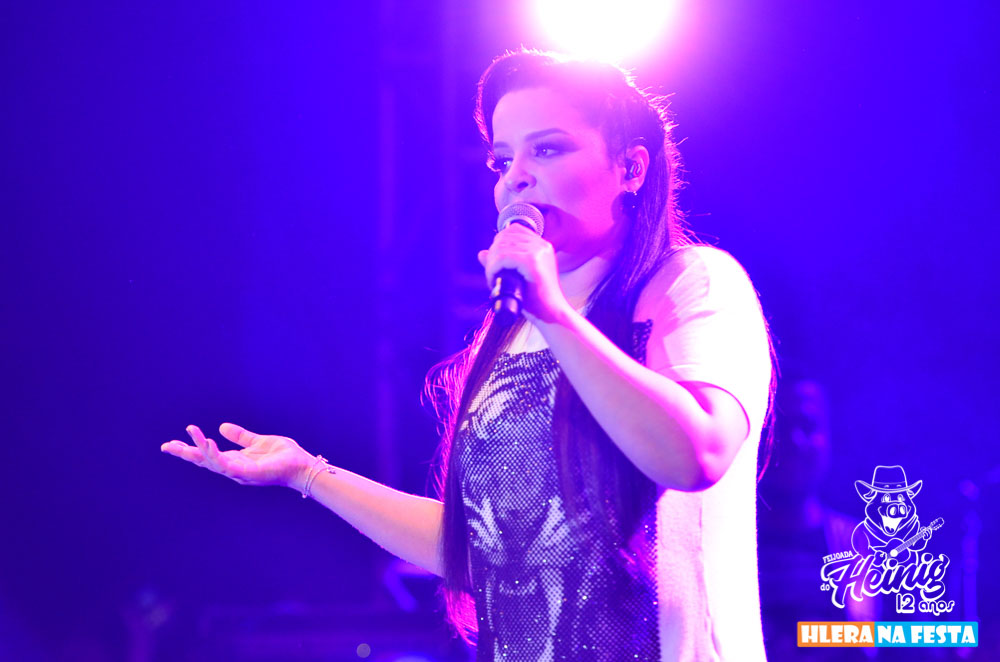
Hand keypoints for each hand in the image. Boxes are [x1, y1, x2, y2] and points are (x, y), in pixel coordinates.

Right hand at [161, 423, 311, 489]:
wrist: (303, 466)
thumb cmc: (284, 456)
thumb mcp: (258, 441)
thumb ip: (241, 436)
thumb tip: (222, 426)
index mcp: (235, 460)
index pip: (207, 455)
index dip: (190, 449)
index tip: (172, 443)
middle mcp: (234, 469)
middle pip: (204, 461)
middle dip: (185, 454)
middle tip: (166, 446)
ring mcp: (240, 472)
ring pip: (212, 461)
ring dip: (200, 447)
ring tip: (191, 431)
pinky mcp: (248, 473)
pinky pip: (227, 464)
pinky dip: (216, 454)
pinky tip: (209, 442)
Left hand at [477, 224, 568, 323]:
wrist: (551, 315)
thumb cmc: (536, 300)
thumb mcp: (517, 277)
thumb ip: (501, 263)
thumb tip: (481, 253)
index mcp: (542, 246)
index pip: (514, 230)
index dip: (499, 243)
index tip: (496, 262)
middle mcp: (542, 245)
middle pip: (505, 236)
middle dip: (493, 254)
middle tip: (492, 274)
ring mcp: (538, 252)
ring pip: (502, 248)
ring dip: (491, 264)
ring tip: (493, 280)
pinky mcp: (533, 262)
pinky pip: (503, 258)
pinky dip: (493, 270)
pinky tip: (494, 282)